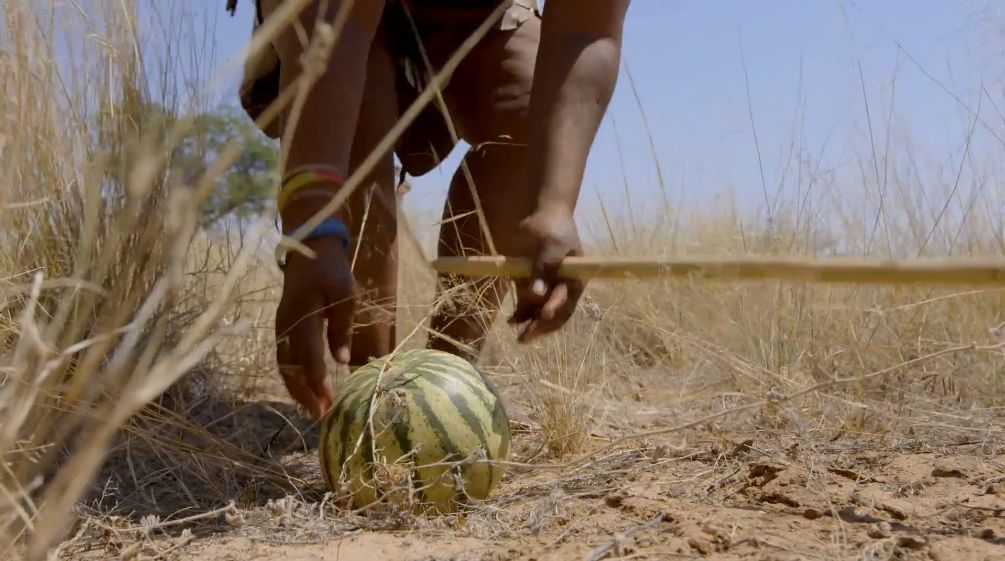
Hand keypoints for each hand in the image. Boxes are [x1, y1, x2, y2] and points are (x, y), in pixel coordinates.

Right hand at [275, 235, 354, 420]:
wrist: (308, 250)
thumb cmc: (330, 270)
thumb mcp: (345, 294)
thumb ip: (342, 327)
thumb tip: (342, 361)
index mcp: (301, 316)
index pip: (308, 356)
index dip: (317, 381)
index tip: (329, 402)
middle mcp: (285, 326)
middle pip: (289, 367)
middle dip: (304, 394)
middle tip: (320, 416)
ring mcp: (280, 327)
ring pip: (283, 366)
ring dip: (297, 389)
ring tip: (313, 409)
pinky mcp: (282, 328)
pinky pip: (284, 358)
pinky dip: (293, 377)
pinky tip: (306, 389)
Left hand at [507, 208, 584, 341]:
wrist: (545, 214)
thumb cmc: (553, 228)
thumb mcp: (551, 244)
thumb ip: (545, 268)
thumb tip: (537, 294)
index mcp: (574, 280)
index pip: (566, 301)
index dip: (555, 310)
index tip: (543, 316)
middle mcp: (563, 289)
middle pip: (554, 314)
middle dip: (540, 326)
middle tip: (525, 337)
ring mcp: (548, 289)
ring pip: (540, 314)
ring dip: (529, 324)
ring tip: (516, 333)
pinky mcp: (533, 286)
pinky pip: (528, 306)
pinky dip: (520, 315)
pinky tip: (511, 321)